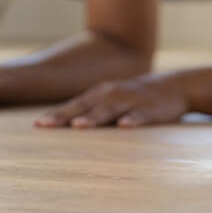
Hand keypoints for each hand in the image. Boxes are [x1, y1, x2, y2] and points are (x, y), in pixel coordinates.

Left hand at [34, 76, 186, 128]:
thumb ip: (91, 110)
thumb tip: (65, 123)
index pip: (73, 106)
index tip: (37, 124)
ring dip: (93, 118)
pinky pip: (140, 115)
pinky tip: (124, 126)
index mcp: (100, 94)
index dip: (55, 114)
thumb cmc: (134, 97)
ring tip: (78, 127)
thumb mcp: (110, 99)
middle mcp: (111, 95)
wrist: (174, 85)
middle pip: (84, 107)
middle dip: (64, 116)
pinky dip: (132, 120)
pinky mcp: (151, 109)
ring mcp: (130, 101)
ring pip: (109, 111)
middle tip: (45, 125)